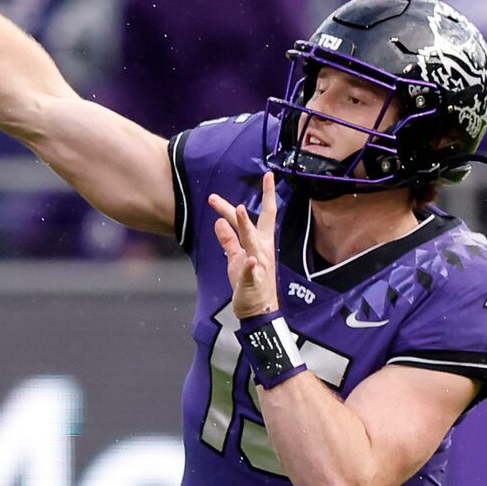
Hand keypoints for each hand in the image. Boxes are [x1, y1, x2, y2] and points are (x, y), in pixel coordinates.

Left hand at [210, 175, 282, 317]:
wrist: (258, 310)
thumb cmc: (249, 283)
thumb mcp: (235, 258)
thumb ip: (228, 239)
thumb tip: (218, 221)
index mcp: (260, 243)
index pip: (264, 215)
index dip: (267, 194)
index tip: (268, 175)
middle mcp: (261, 250)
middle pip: (255, 223)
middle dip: (257, 203)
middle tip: (256, 182)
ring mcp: (258, 264)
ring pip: (251, 242)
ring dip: (245, 226)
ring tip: (237, 209)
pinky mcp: (252, 281)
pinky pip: (251, 272)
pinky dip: (250, 266)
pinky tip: (250, 260)